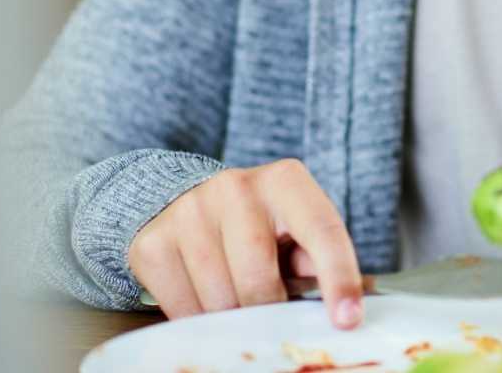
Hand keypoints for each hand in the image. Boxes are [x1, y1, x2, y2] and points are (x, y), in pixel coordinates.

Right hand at [127, 158, 364, 328]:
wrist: (181, 201)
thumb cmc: (257, 225)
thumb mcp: (295, 231)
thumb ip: (317, 260)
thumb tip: (346, 307)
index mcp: (285, 182)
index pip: (321, 231)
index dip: (339, 277)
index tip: (348, 320)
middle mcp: (235, 187)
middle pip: (260, 279)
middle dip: (269, 311)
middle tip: (271, 314)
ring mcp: (189, 212)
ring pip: (220, 300)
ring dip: (232, 317)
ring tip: (237, 298)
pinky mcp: (154, 242)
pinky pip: (183, 309)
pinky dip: (199, 320)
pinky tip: (206, 298)